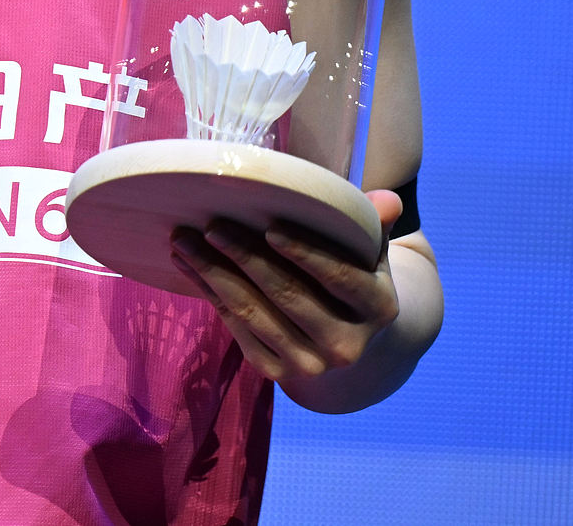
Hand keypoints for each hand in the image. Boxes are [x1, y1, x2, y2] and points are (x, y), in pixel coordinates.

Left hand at [169, 189, 403, 385]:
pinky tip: (188, 264)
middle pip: (288, 294)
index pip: (338, 278)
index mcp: (379, 309)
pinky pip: (236, 328)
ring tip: (184, 239)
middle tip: (211, 224)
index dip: (304, 253)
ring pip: (254, 313)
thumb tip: (388, 198)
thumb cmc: (356, 281)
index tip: (269, 226)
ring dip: (214, 273)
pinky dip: (209, 293)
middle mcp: (347, 345)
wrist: (356, 347)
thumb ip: (375, 227)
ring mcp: (311, 364)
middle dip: (245, 256)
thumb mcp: (374, 256)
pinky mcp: (277, 374)